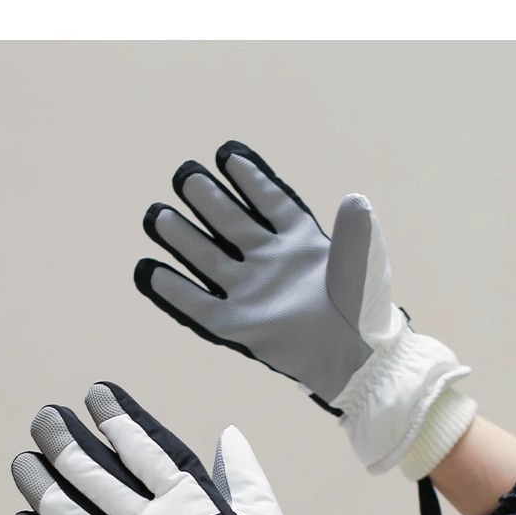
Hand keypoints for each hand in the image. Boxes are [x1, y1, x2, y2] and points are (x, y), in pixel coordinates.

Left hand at [10, 382, 378, 514]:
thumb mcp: (261, 514)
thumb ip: (241, 472)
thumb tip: (229, 434)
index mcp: (187, 500)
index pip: (140, 446)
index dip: (114, 415)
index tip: (95, 393)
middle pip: (91, 473)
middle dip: (61, 439)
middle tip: (44, 419)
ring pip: (69, 513)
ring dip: (40, 483)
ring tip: (24, 461)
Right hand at [135, 140, 474, 478]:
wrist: (356, 360)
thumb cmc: (365, 314)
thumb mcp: (364, 267)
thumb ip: (355, 233)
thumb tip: (354, 200)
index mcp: (299, 243)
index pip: (270, 202)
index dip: (250, 178)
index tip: (227, 155)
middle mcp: (270, 262)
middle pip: (230, 223)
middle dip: (206, 199)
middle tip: (184, 175)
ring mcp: (252, 292)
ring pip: (210, 257)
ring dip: (184, 237)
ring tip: (158, 215)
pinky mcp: (240, 325)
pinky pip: (200, 305)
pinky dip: (175, 290)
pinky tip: (151, 271)